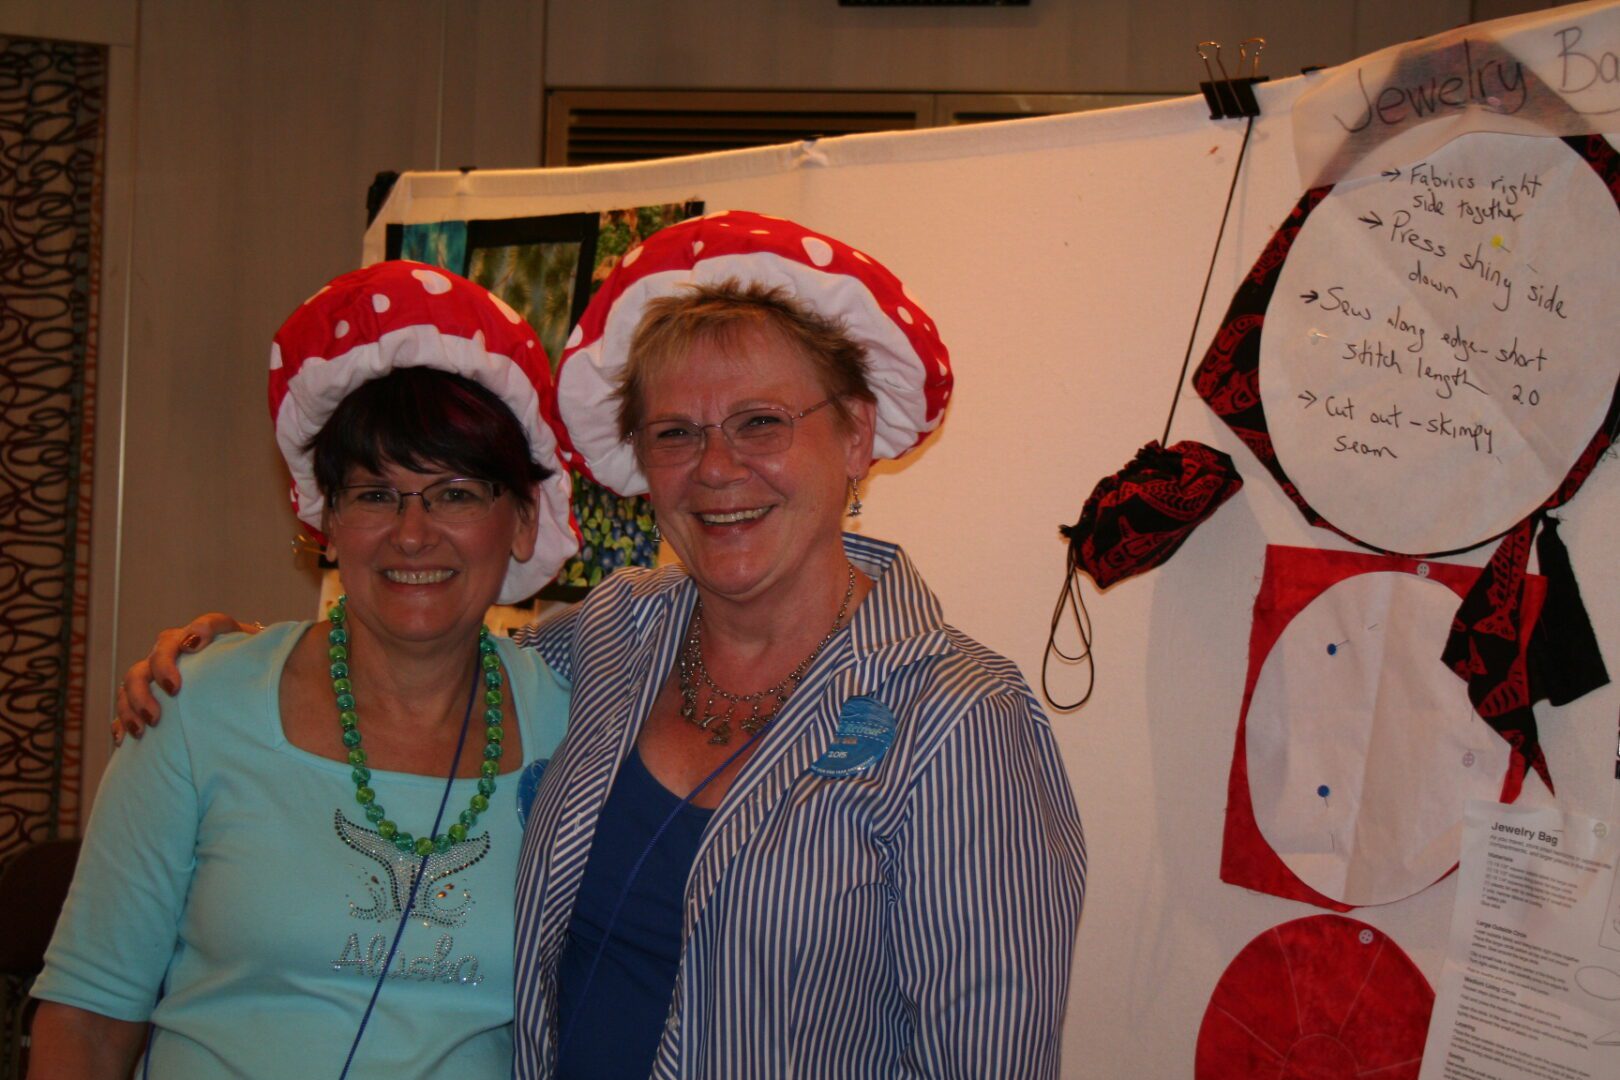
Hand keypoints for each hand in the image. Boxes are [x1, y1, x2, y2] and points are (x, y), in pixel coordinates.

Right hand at [114, 614, 258, 741]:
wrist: (240, 694)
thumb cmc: (259, 679)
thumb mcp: (266, 668)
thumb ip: (272, 658)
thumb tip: (291, 646)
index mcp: (219, 638)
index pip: (210, 623)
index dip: (200, 630)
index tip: (195, 646)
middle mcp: (184, 649)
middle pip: (162, 648)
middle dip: (160, 669)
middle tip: (172, 693)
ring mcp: (162, 672)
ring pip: (136, 676)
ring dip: (136, 698)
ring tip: (147, 725)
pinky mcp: (149, 696)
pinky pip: (126, 705)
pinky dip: (123, 719)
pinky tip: (124, 738)